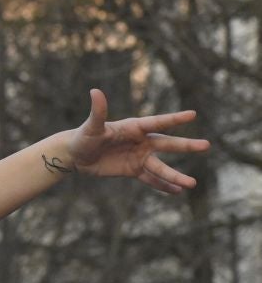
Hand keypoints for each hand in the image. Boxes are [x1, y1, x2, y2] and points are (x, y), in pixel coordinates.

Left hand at [64, 88, 209, 193]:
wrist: (76, 155)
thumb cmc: (83, 137)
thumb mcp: (91, 126)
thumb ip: (98, 111)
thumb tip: (95, 91)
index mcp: (134, 127)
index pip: (157, 122)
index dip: (173, 119)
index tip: (192, 115)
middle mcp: (141, 141)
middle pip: (166, 144)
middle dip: (185, 145)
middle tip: (206, 145)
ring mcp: (139, 157)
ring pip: (161, 167)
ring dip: (175, 175)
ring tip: (192, 184)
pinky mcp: (133, 170)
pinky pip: (151, 179)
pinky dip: (163, 185)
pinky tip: (177, 191)